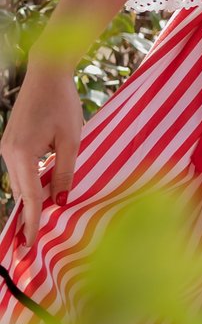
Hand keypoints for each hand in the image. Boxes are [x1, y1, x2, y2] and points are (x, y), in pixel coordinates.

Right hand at [1, 61, 84, 241]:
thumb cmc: (63, 104)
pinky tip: (42, 197)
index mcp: (22, 154)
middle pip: (20, 193)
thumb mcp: (71, 140)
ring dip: (29, 203)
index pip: (30, 197)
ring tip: (34, 229)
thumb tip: (59, 201)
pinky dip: (30, 186)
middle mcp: (8, 154)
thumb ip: (64, 172)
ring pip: (20, 183)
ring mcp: (7, 148)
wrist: (47, 74)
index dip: (32, 223)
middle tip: (28, 248)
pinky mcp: (12, 143)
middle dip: (26, 219)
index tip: (29, 246)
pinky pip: (21, 171)